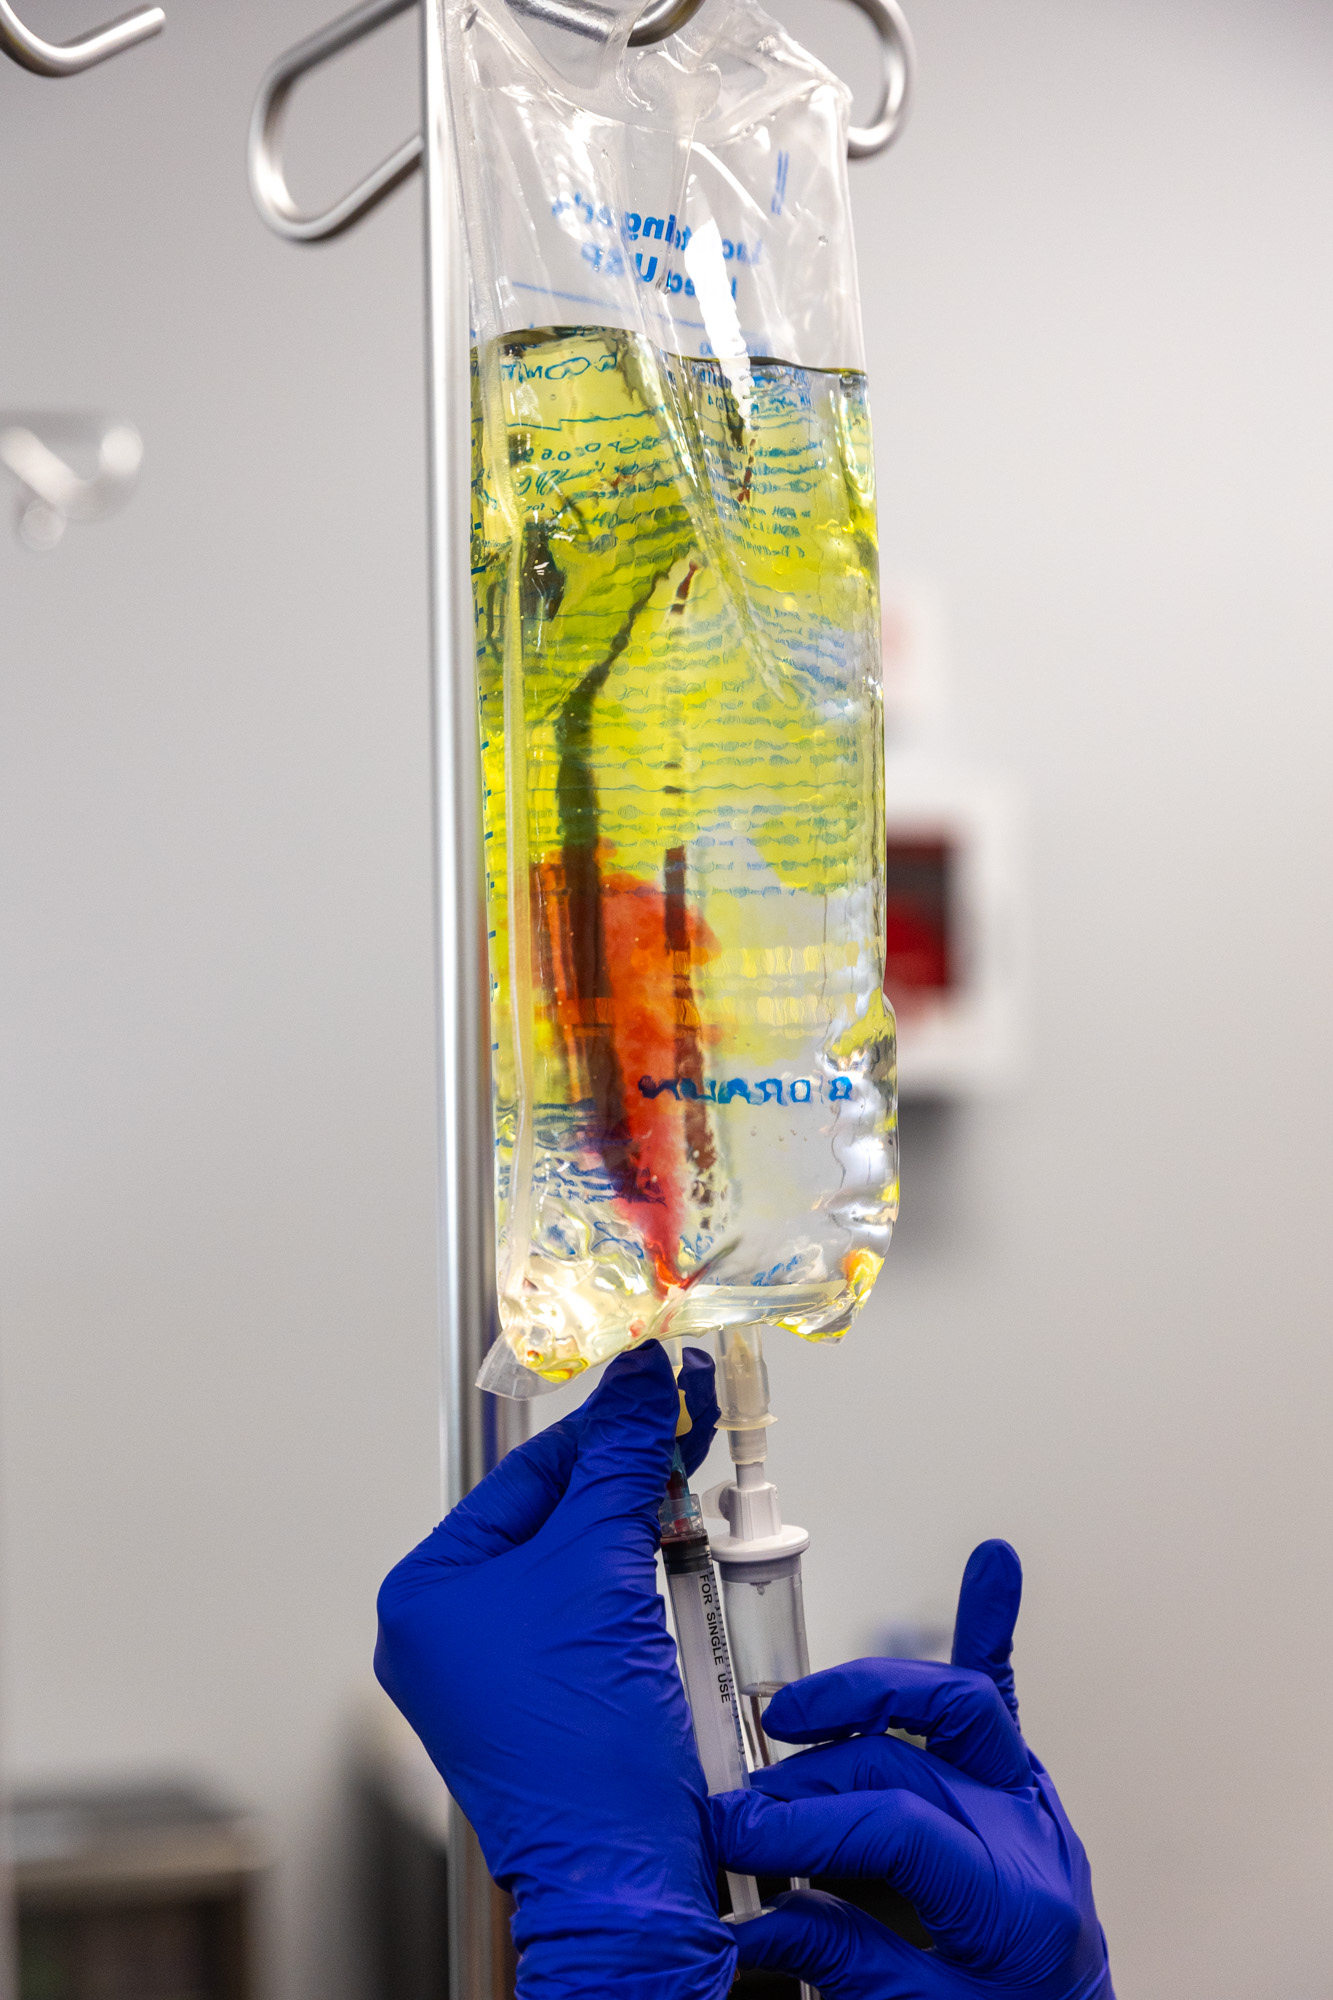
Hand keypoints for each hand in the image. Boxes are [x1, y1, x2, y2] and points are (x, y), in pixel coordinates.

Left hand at [374, 1341, 734, 1999]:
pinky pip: (600, 1605)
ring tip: (696, 1470)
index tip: (655, 1379)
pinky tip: (689, 1540)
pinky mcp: (555, 1694)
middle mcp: (451, 1628)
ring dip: (646, 1517)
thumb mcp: (601, 1573)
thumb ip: (621, 1462)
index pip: (525, 1474)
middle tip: (687, 1414)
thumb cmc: (584, 1753)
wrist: (627, 1874)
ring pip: (584, 1558)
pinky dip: (647, 1571)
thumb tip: (641, 1381)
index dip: (601, 1425)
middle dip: (629, 1471)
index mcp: (427, 1594)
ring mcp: (501, 1667)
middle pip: (556, 1512)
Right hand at [712, 1541, 1113, 1997]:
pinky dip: (992, 1628)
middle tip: (746, 1812)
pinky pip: (1003, 1702)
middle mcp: (1026, 1835)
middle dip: (807, 1781)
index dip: (805, 1826)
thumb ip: (840, 1960)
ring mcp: (1029, 1803)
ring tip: (798, 1714)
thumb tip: (750, 1918)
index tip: (742, 1838)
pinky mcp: (1023, 1792)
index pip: (894, 1827)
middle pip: (903, 1764)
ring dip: (871, 1694)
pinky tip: (991, 1568)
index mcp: (1011, 1901)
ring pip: (957, 1705)